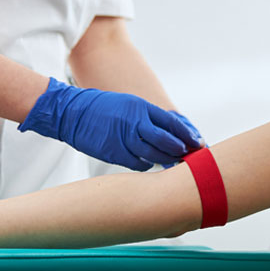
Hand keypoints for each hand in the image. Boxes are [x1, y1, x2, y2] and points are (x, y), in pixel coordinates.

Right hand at [19, 78, 205, 170]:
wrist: (72, 113)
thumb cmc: (103, 108)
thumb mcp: (129, 104)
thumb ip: (149, 118)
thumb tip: (171, 131)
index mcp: (140, 108)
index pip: (171, 123)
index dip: (186, 135)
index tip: (198, 143)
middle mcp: (134, 123)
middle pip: (166, 141)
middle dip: (181, 150)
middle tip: (189, 157)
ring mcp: (124, 139)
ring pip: (154, 155)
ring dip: (166, 161)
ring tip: (174, 163)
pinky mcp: (114, 153)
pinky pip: (138, 164)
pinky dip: (146, 166)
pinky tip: (149, 165)